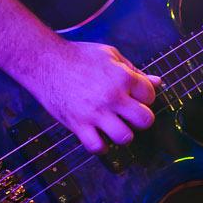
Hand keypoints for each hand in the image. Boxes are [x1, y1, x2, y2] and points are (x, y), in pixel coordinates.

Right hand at [23, 37, 159, 153]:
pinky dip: (101, 147)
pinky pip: (97, 147)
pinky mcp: (78, 124)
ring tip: (116, 127)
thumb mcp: (110, 55)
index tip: (135, 97)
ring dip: (123, 134)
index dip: (145, 97)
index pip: (150, 96)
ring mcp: (95, 113)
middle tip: (130, 115)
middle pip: (144, 120)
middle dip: (140, 119)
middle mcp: (112, 96)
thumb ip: (134, 70)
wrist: (45, 62)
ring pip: (125, 137)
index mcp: (123, 77)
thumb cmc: (77, 56)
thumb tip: (157, 82)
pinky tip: (99, 138)